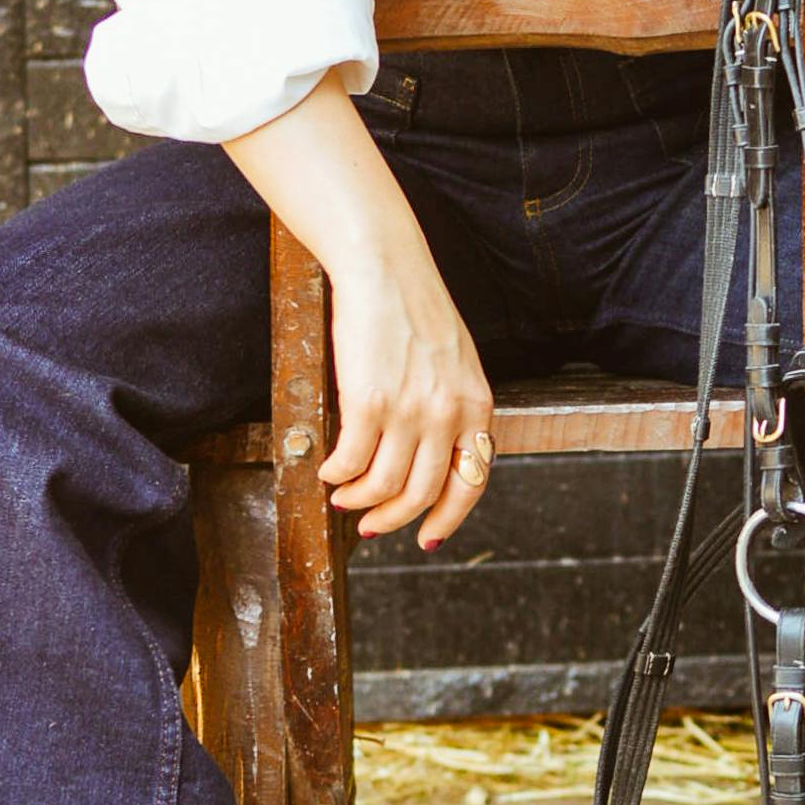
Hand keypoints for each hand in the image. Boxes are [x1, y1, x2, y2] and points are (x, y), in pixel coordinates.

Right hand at [223, 74, 495, 547]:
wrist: (386, 267)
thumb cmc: (416, 310)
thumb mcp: (457, 363)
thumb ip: (454, 409)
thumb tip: (434, 456)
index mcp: (477, 405)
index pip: (471, 482)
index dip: (447, 517)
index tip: (427, 537)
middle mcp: (448, 413)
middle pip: (423, 493)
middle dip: (394, 519)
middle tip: (371, 526)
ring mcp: (409, 409)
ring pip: (384, 485)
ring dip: (359, 500)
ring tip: (343, 496)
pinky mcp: (369, 400)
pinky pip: (351, 460)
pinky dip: (336, 475)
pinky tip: (326, 472)